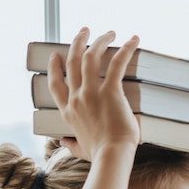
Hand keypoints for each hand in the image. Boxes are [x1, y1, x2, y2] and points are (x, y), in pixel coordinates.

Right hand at [46, 28, 140, 160]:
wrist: (111, 156)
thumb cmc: (99, 155)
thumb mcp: (79, 149)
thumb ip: (70, 144)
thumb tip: (63, 143)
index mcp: (67, 111)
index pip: (55, 84)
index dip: (54, 67)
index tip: (56, 55)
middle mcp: (76, 98)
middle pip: (71, 62)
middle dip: (76, 43)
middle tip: (84, 31)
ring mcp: (90, 93)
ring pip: (89, 57)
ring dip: (99, 40)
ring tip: (108, 32)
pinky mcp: (110, 91)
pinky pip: (117, 63)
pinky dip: (126, 49)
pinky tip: (134, 39)